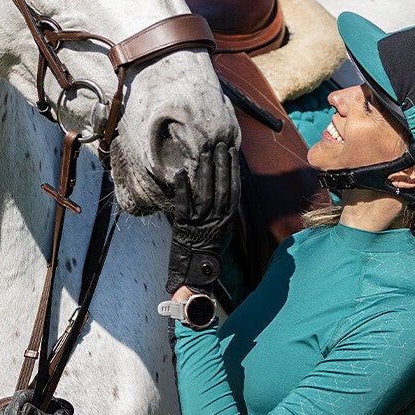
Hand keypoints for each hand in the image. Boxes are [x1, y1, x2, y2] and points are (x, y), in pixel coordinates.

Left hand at [167, 141, 239, 293]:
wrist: (196, 269)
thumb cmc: (210, 248)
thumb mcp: (224, 228)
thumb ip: (225, 209)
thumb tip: (225, 186)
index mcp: (228, 218)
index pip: (234, 188)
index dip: (233, 169)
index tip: (232, 152)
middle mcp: (216, 217)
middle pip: (221, 185)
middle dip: (220, 163)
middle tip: (219, 145)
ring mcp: (200, 220)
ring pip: (204, 191)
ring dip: (204, 170)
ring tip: (205, 152)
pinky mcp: (182, 224)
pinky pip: (183, 202)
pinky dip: (182, 187)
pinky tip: (181, 172)